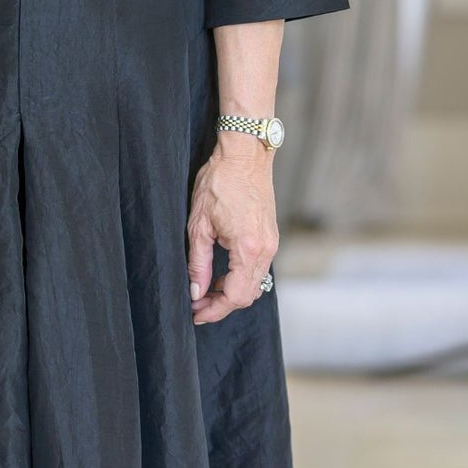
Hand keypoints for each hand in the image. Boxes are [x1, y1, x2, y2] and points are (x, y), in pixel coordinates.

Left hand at [185, 135, 278, 325]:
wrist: (244, 154)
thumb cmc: (219, 182)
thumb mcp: (199, 224)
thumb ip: (198, 262)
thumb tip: (195, 291)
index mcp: (248, 248)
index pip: (235, 296)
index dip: (214, 310)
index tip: (195, 313)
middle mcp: (266, 249)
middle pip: (248, 295)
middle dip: (221, 305)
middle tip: (196, 303)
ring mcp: (272, 243)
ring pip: (255, 284)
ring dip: (231, 292)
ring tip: (205, 289)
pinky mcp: (271, 236)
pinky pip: (258, 268)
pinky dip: (240, 277)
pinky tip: (221, 273)